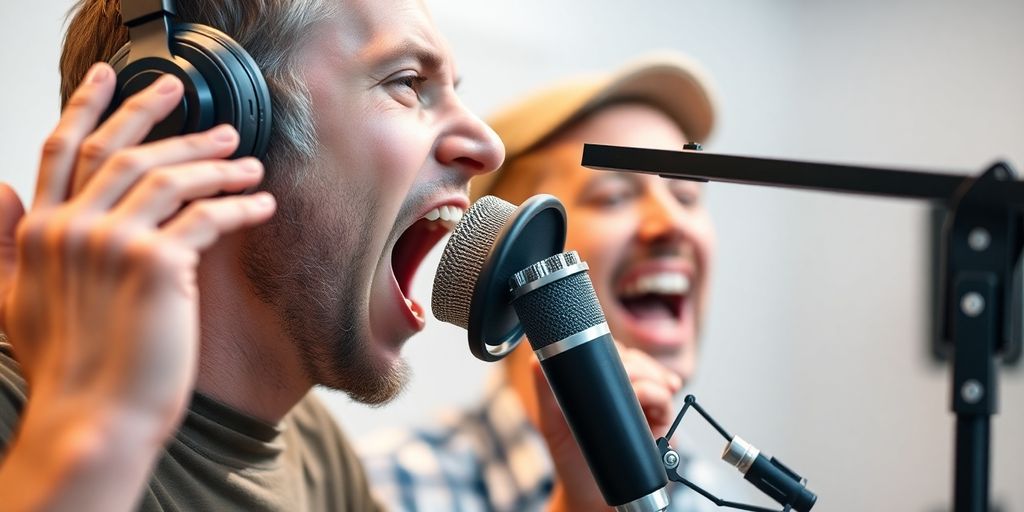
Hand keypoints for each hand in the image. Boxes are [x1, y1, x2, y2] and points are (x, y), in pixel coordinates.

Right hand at [0, 62, 275, 510]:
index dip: (90, 106)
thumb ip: (5, 240)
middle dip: (167, 122)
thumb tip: (1, 188)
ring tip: (249, 164)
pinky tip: (261, 205)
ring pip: (170, 178)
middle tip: (209, 114)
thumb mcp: (11, 299)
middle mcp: (72, 227)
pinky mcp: (157, 265)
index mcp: (40, 231)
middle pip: (125, 152)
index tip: (114, 75)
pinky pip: (207, 217)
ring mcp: (113, 242)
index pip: (63, 150)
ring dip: (216, 165)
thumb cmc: (65, 366)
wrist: (92, 417)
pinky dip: (239, 205)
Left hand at [536, 342, 681, 511]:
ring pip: (656, 379)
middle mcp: (626, 392)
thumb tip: (537, 359)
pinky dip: (662, 395)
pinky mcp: (660, 428)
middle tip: (626, 374)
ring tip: (639, 390)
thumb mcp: (551, 421)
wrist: (591, 496)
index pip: (614, 354)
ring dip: (651, 377)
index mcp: (601, 385)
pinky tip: (656, 394)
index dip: (615, 349)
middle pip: (639, 362)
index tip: (614, 352)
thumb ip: (546, 389)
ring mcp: (644, 409)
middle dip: (636, 363)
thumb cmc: (572, 457)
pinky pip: (666, 404)